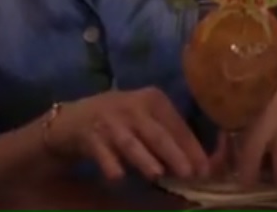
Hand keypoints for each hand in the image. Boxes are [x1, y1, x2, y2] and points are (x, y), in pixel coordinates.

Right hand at [49, 87, 209, 181]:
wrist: (72, 119)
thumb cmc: (119, 122)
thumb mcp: (144, 119)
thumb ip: (165, 135)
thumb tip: (193, 163)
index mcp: (152, 99)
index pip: (177, 124)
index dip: (191, 147)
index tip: (204, 168)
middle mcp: (132, 105)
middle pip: (157, 133)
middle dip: (174, 154)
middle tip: (189, 173)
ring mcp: (109, 120)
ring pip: (130, 143)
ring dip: (144, 158)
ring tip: (157, 174)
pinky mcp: (89, 136)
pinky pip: (102, 153)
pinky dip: (110, 165)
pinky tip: (117, 177)